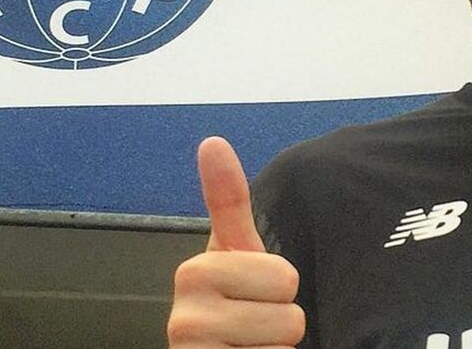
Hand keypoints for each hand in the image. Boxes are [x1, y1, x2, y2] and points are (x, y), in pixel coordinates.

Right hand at [167, 137, 305, 346]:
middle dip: (280, 320)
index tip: (251, 292)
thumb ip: (227, 201)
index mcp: (194, 274)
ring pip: (283, 343)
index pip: (283, 277)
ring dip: (275, 348)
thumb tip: (212, 142)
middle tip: (253, 324)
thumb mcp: (234, 254)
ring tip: (248, 346)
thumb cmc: (231, 308)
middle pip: (287, 311)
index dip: (279, 287)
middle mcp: (184, 318)